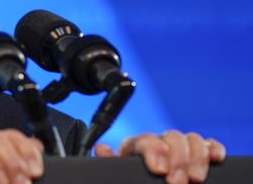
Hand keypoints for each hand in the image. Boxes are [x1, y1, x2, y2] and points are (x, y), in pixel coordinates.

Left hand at [94, 130, 225, 183]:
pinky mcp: (197, 153)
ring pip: (191, 138)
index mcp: (137, 146)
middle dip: (178, 160)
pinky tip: (216, 157)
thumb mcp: (122, 171)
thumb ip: (111, 162)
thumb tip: (101, 148)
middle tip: (178, 183)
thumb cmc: (131, 179)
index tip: (159, 170)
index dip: (154, 152)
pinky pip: (207, 144)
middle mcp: (159, 142)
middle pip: (172, 138)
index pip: (146, 140)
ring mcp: (179, 146)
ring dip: (196, 157)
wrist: (150, 180)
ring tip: (196, 179)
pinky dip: (212, 148)